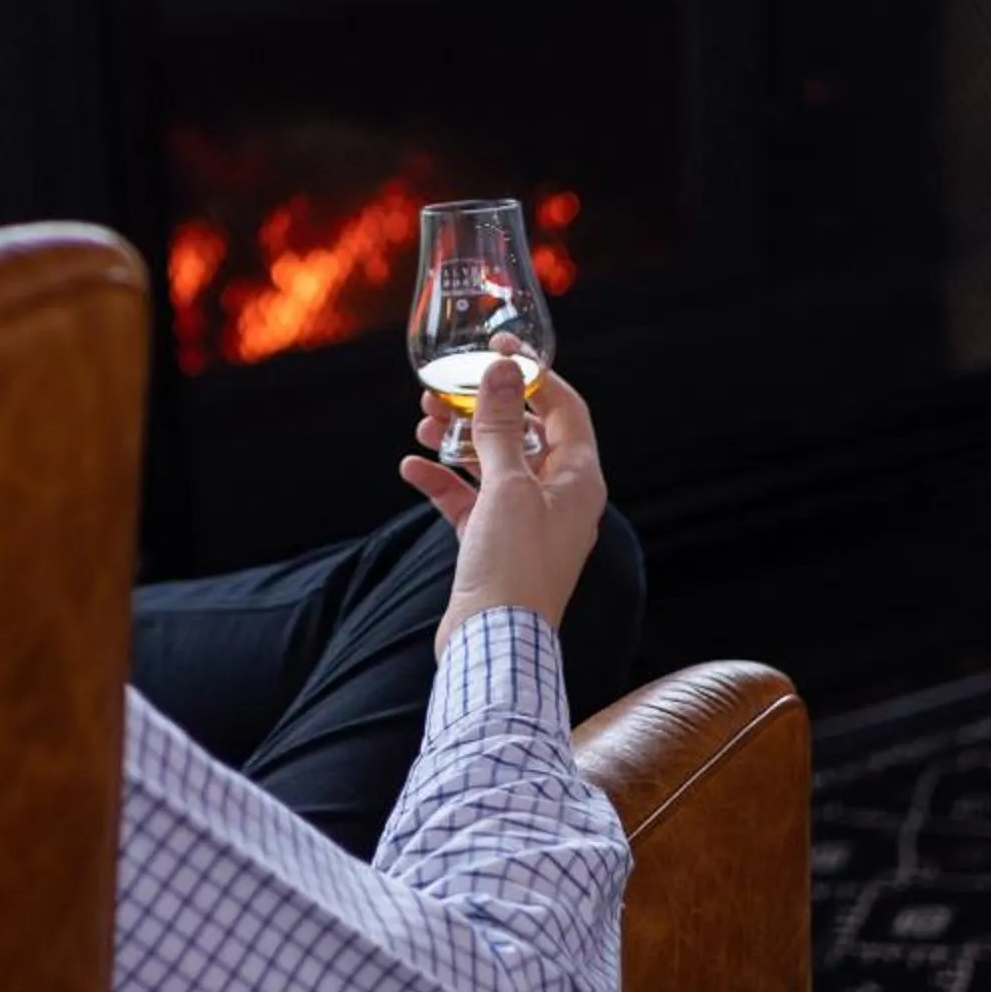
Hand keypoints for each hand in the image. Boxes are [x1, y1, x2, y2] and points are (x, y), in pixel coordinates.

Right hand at [401, 357, 607, 654]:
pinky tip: (412, 469)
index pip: (565, 408)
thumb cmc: (514, 567)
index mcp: (578, 480)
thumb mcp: (507, 486)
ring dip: (457, 440)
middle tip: (445, 385)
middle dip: (482, 407)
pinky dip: (442, 482)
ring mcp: (525, 522)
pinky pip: (468, 500)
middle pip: (524, 433)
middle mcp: (558, 498)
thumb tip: (502, 370)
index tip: (499, 348)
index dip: (534, 374)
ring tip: (422, 420)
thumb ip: (502, 426)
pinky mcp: (493, 545)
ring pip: (491, 464)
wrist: (491, 643)